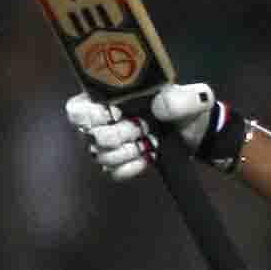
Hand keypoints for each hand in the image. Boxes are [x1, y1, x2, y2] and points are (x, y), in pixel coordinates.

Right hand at [66, 83, 233, 181]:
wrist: (194, 133)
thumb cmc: (184, 107)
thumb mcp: (191, 97)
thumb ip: (180, 98)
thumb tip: (158, 107)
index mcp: (107, 96)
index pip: (76, 110)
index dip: (94, 116)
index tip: (119, 113)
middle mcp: (99, 121)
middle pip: (92, 136)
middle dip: (121, 134)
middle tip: (143, 127)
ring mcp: (106, 145)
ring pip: (102, 156)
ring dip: (129, 151)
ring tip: (149, 141)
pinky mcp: (117, 164)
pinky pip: (113, 173)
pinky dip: (132, 167)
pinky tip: (147, 157)